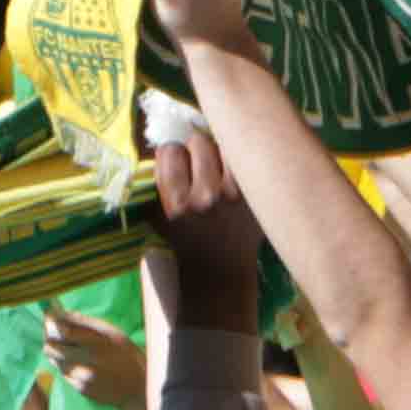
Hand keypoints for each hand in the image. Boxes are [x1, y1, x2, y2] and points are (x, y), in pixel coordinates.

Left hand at [43, 300, 149, 409]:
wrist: (138, 388)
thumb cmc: (125, 354)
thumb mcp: (112, 333)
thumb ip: (85, 323)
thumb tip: (60, 313)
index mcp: (97, 343)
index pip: (62, 331)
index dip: (51, 322)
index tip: (50, 315)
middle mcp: (87, 362)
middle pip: (50, 346)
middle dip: (49, 335)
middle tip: (55, 329)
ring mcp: (81, 378)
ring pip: (54, 359)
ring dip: (57, 350)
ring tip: (72, 346)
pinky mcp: (79, 389)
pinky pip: (62, 372)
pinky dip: (66, 364)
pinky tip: (81, 362)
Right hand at [153, 128, 262, 333]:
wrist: (221, 268)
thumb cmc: (183, 238)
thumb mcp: (156, 215)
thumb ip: (154, 181)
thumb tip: (157, 141)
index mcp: (177, 204)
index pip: (169, 151)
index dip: (171, 154)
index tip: (175, 163)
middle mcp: (207, 199)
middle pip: (198, 142)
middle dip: (195, 149)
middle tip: (197, 162)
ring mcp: (236, 197)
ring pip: (225, 145)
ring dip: (219, 152)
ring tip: (218, 168)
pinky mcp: (256, 196)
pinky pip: (245, 160)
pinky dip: (238, 163)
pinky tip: (235, 174)